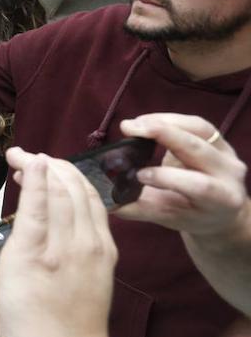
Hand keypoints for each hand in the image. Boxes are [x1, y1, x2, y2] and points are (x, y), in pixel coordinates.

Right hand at [0, 148, 115, 336]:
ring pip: (84, 195)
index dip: (31, 169)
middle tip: (25, 157)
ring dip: (65, 173)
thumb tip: (28, 206)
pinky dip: (84, 191)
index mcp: (37, 251)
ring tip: (47, 166)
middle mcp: (70, 245)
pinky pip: (98, 211)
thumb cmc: (25, 319)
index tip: (20, 155)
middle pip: (64, 189)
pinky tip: (72, 187)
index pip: (39, 195)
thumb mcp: (6, 274)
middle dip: (45, 165)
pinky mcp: (108, 255)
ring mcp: (94, 249)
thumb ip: (19, 236)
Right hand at [115, 113, 248, 237]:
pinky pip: (195, 122)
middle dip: (162, 133)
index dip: (167, 178)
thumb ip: (139, 209)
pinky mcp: (219, 138)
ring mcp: (228, 152)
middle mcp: (230, 173)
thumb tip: (106, 202)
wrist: (221, 209)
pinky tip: (146, 121)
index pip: (199, 185)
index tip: (139, 175)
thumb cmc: (192, 215)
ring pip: (198, 128)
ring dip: (163, 121)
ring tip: (134, 124)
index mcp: (222, 199)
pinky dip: (168, 118)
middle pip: (198, 148)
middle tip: (128, 128)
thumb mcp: (168, 218)